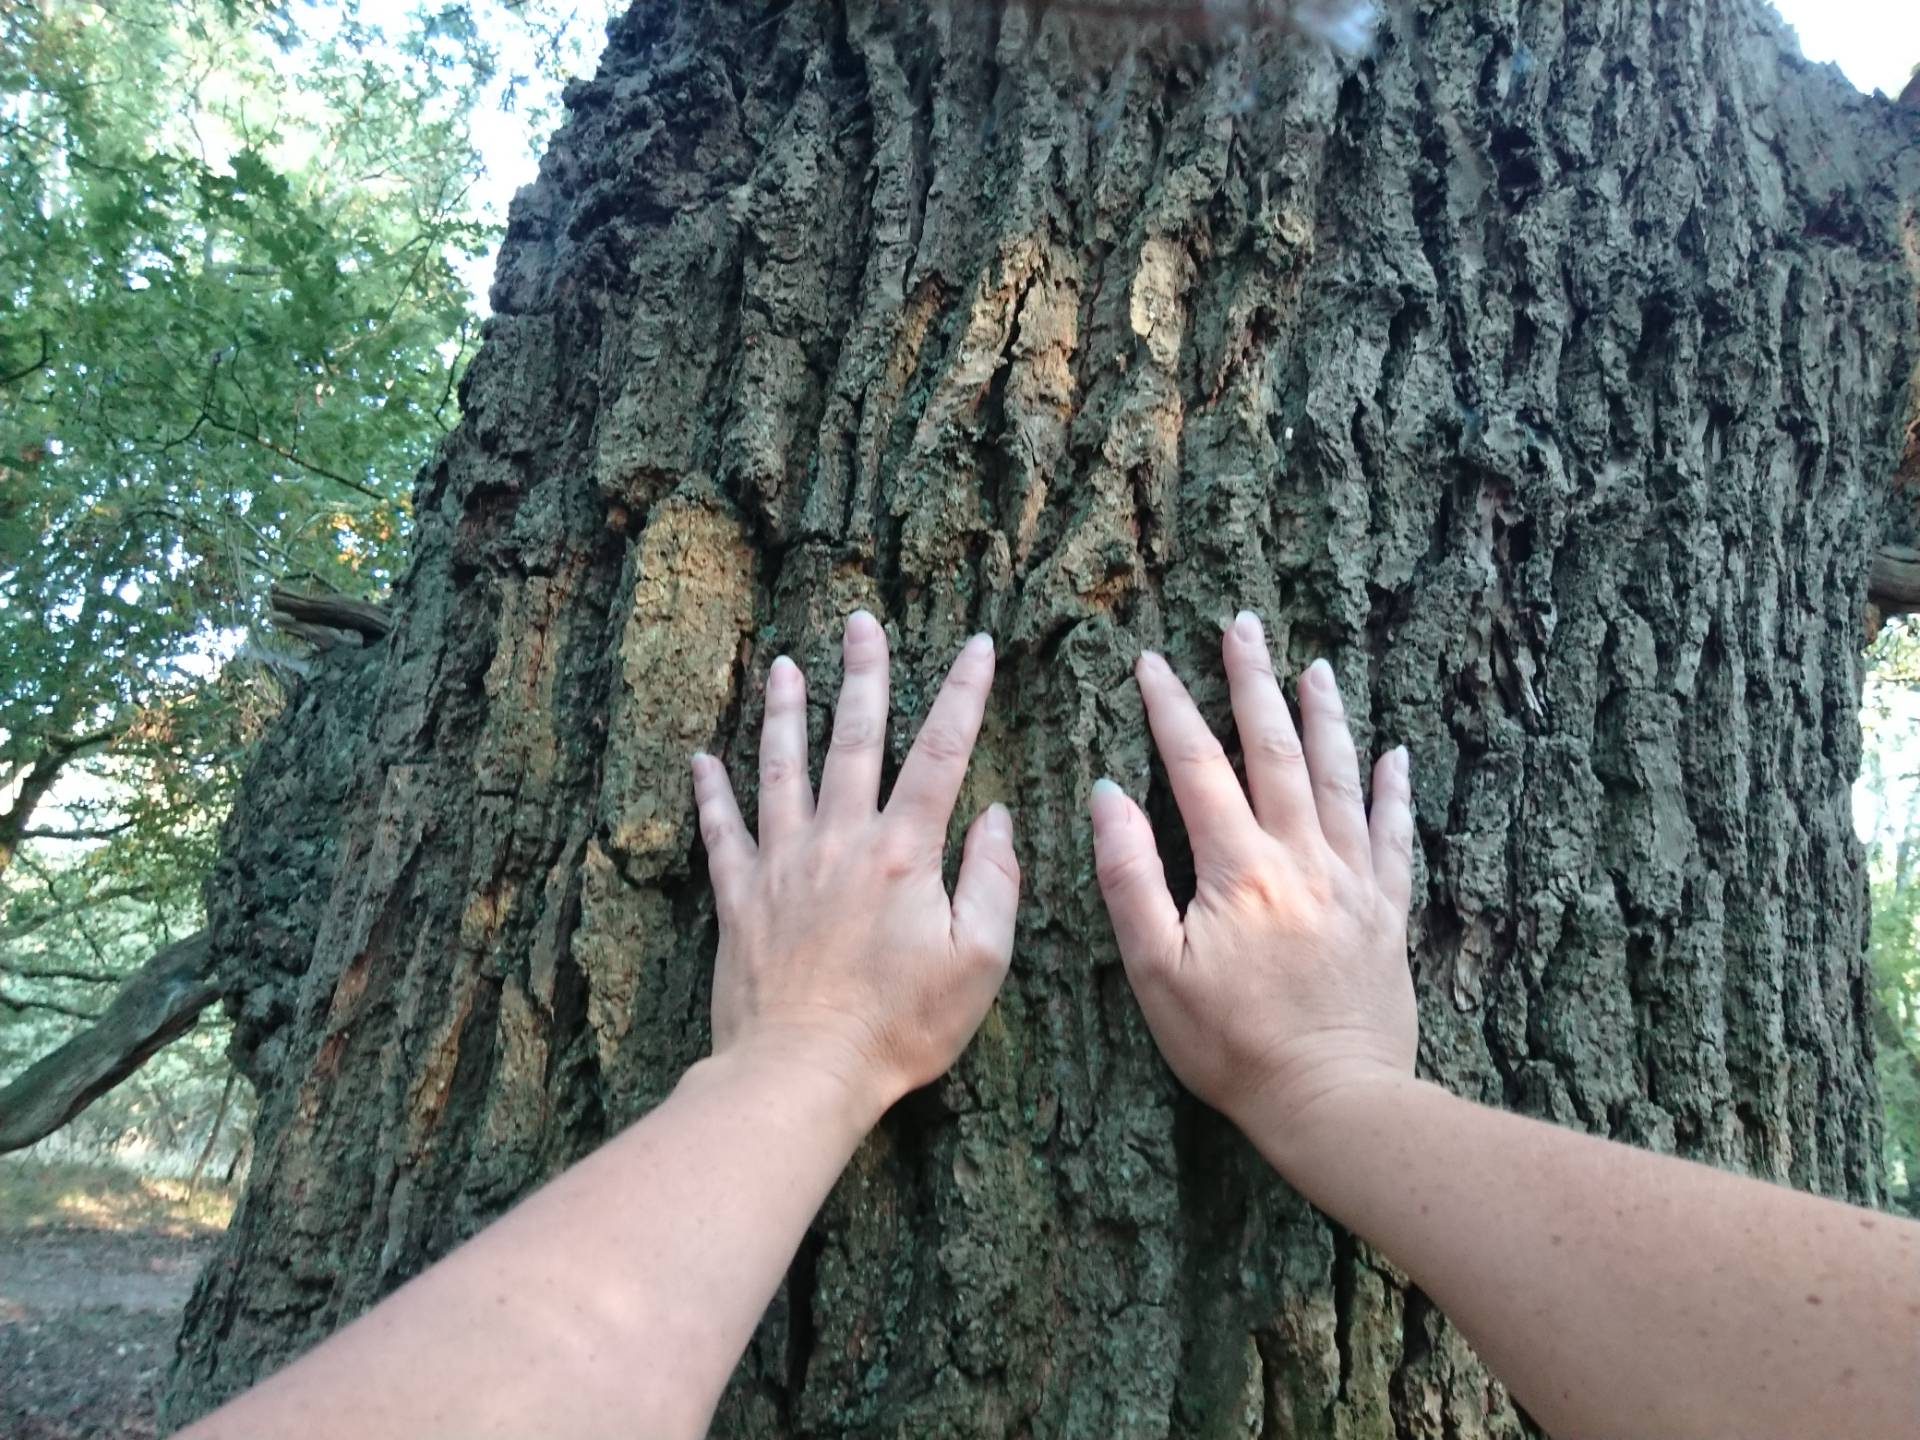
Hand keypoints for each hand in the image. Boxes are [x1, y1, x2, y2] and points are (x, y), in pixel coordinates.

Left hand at [690, 611, 1019, 1116]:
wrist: (801, 1072)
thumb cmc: (900, 1027)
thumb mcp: (979, 962)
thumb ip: (994, 881)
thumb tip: (997, 817)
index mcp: (905, 852)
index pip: (942, 753)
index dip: (963, 695)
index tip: (977, 646)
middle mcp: (840, 841)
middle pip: (854, 740)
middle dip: (864, 675)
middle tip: (862, 623)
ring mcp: (783, 864)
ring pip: (782, 768)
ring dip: (785, 713)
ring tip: (785, 666)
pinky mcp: (740, 898)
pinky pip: (721, 832)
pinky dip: (711, 793)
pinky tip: (702, 760)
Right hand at [1090, 611, 1416, 1134]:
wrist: (1334, 1102)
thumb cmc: (1231, 1048)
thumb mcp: (1155, 971)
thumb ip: (1130, 878)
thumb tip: (1110, 796)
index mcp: (1238, 870)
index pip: (1196, 766)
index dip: (1170, 708)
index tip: (1150, 660)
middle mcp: (1301, 858)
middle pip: (1274, 750)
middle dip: (1253, 682)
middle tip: (1242, 624)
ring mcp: (1352, 881)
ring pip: (1338, 777)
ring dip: (1323, 716)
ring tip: (1314, 665)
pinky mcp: (1387, 912)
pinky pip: (1395, 835)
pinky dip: (1393, 789)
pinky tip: (1393, 754)